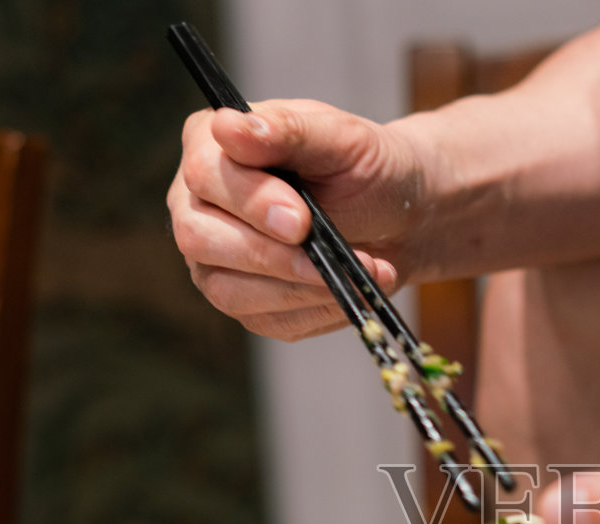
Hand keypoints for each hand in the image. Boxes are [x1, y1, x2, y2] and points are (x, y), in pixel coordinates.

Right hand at [167, 100, 424, 339]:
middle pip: (199, 238)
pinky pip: (266, 320)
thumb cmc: (365, 167)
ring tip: (359, 273)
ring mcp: (215, 258)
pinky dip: (316, 310)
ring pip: (228, 290)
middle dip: (268, 255)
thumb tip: (228, 127)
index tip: (301, 221)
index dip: (250, 201)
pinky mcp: (244, 301)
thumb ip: (287, 130)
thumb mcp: (340, 138)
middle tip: (327, 260)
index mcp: (211, 145)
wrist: (400, 217)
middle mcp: (199, 204)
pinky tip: (350, 292)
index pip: (205, 174)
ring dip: (299, 289)